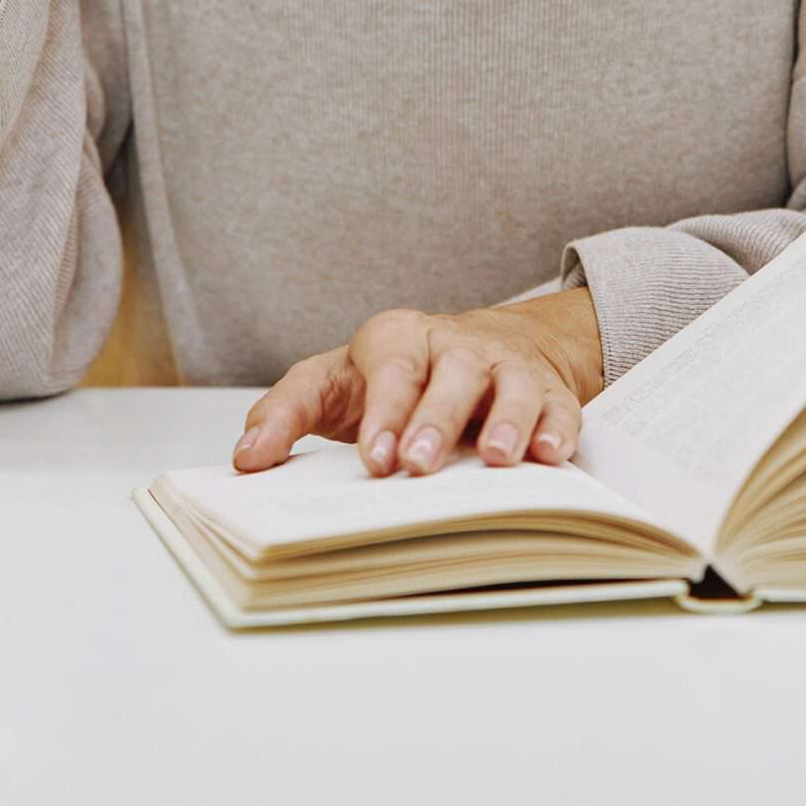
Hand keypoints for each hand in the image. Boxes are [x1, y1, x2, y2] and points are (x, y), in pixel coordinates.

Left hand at [232, 289, 605, 477]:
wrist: (478, 344)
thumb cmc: (394, 375)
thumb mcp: (334, 383)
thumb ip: (286, 414)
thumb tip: (245, 460)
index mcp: (395, 340)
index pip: (388, 366)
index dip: (382, 411)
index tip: (374, 458)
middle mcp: (453, 346)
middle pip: (449, 373)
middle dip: (435, 418)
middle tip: (420, 465)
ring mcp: (504, 367)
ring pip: (510, 384)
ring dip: (505, 419)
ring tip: (497, 458)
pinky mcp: (547, 391)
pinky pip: (559, 407)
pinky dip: (558, 429)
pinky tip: (550, 455)